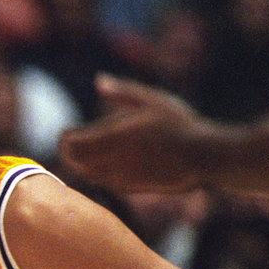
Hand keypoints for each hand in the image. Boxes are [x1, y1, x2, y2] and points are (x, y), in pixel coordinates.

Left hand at [58, 75, 203, 192]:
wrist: (203, 157)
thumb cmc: (180, 124)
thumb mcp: (152, 100)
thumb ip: (122, 91)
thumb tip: (99, 80)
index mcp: (113, 135)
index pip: (71, 142)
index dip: (65, 138)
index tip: (68, 133)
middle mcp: (111, 158)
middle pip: (72, 162)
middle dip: (68, 154)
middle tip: (71, 145)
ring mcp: (119, 176)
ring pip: (85, 175)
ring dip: (80, 166)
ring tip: (85, 155)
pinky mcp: (130, 188)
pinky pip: (102, 184)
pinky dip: (96, 175)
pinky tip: (103, 166)